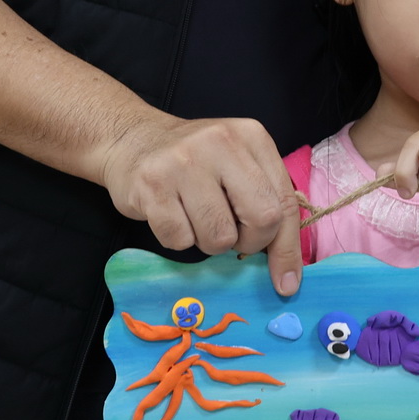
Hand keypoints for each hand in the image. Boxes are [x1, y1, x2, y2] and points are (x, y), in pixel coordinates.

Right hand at [100, 115, 301, 295]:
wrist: (131, 140)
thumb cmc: (193, 162)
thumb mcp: (238, 168)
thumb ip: (266, 205)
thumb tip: (287, 275)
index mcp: (252, 137)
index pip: (285, 203)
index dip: (287, 248)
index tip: (286, 282)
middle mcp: (222, 143)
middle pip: (262, 219)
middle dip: (248, 242)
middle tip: (230, 233)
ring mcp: (184, 162)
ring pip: (220, 237)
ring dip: (209, 242)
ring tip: (196, 218)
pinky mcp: (152, 184)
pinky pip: (180, 240)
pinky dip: (178, 239)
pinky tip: (171, 214)